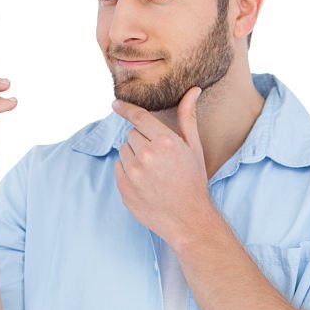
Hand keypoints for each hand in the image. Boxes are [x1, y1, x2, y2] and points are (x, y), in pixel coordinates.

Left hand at [111, 86, 212, 245]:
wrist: (188, 219)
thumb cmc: (193, 182)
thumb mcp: (194, 148)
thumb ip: (187, 117)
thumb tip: (192, 90)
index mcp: (165, 142)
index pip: (138, 117)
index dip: (125, 109)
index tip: (115, 104)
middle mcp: (147, 156)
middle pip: (132, 134)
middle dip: (142, 141)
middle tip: (158, 158)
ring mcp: (133, 173)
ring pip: (123, 151)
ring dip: (133, 156)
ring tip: (152, 171)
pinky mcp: (124, 188)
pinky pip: (118, 168)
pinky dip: (127, 171)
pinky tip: (144, 182)